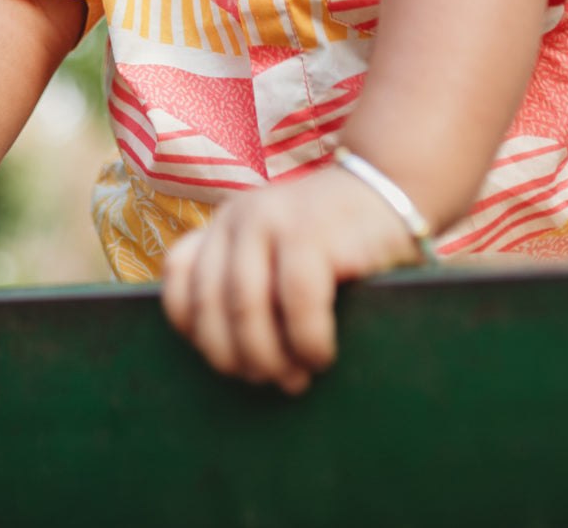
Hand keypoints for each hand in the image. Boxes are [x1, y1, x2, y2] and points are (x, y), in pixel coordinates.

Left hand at [161, 165, 417, 394]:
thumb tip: (231, 362)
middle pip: (209, 303)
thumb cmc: (336, 242)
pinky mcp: (312, 231)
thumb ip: (248, 285)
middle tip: (269, 380)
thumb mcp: (278, 253)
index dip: (194, 327)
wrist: (389, 187)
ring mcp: (273, 219)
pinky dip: (306, 342)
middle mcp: (239, 217)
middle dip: (234, 357)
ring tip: (296, 378)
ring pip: (245, 307)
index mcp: (225, 224)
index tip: (229, 355)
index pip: (178, 276)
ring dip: (268, 358)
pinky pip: (296, 302)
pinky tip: (320, 356)